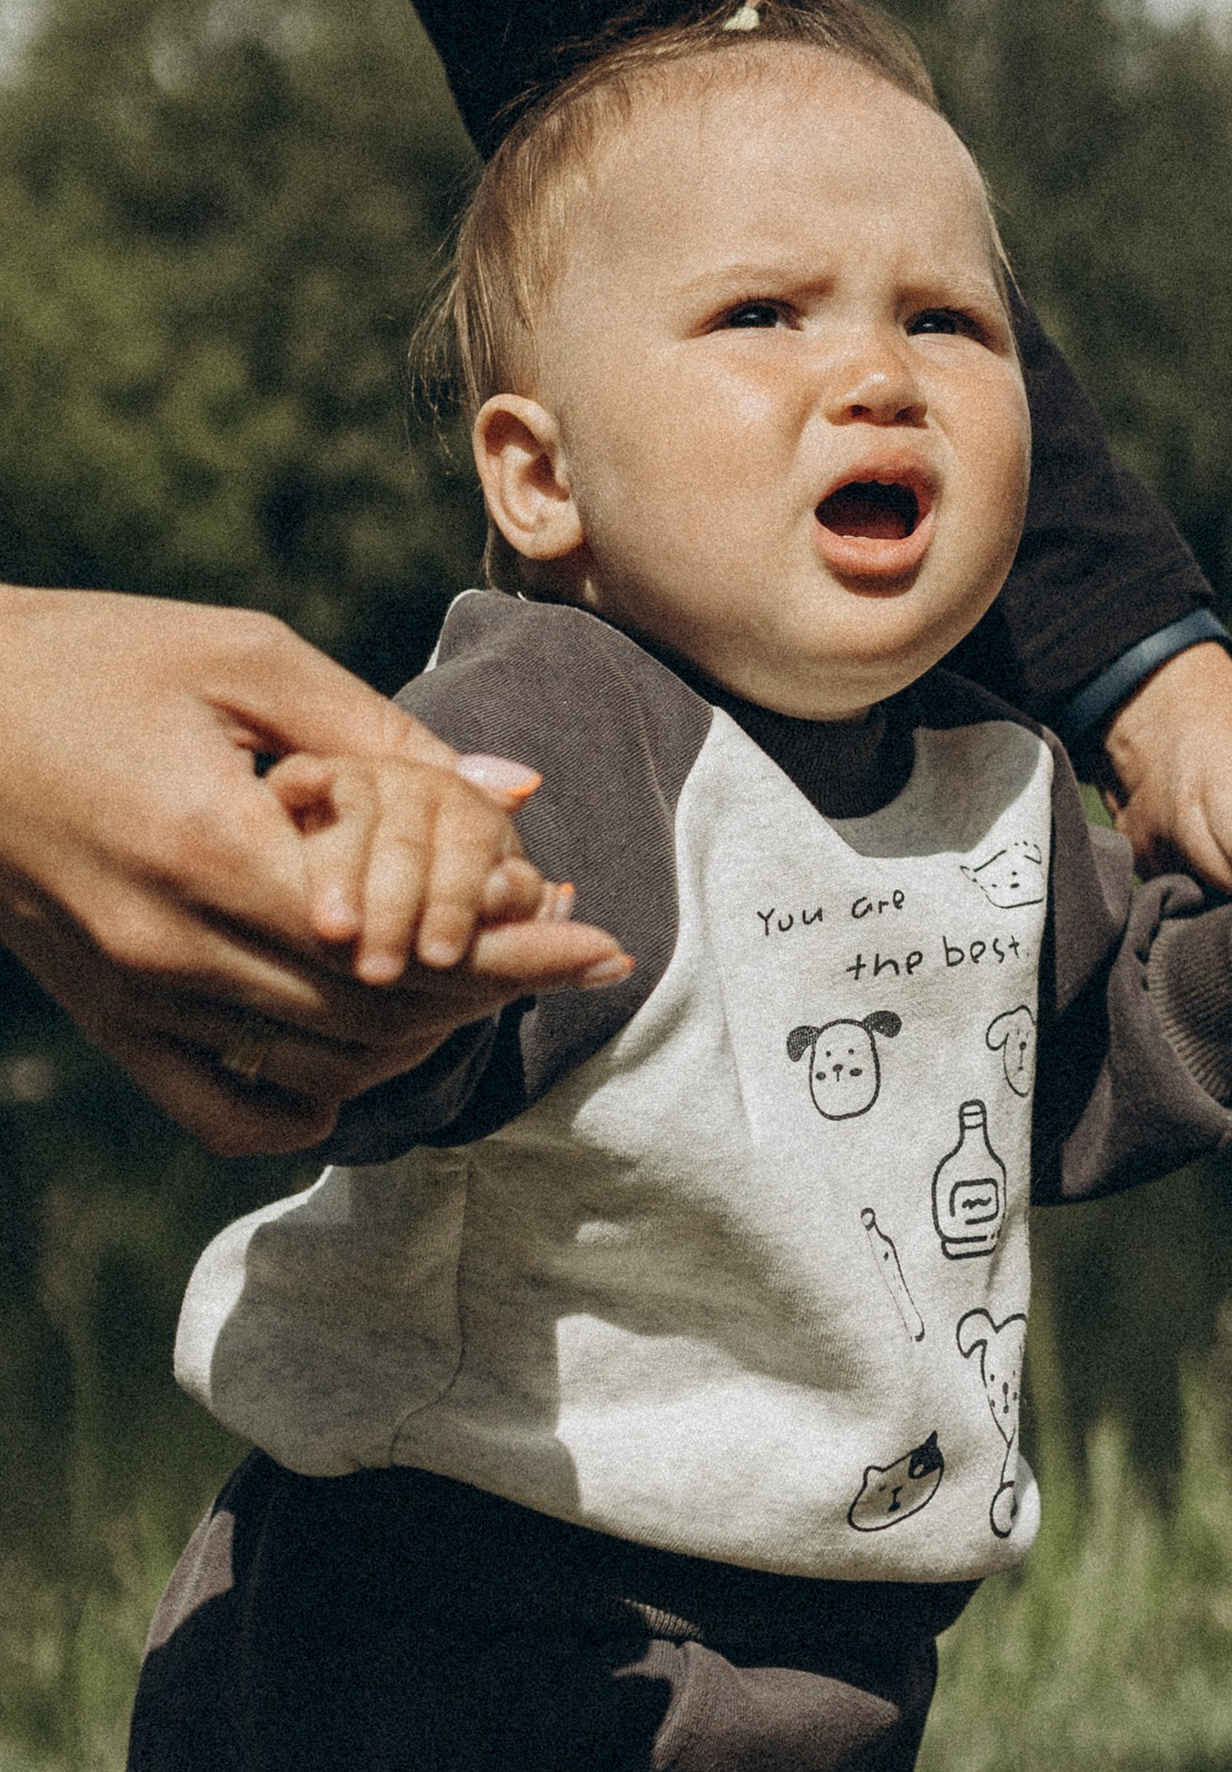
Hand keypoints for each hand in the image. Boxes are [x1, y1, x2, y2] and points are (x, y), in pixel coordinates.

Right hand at [0, 589, 627, 1156]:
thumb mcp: (240, 658)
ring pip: (325, 1066)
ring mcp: (137, 1002)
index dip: (515, 951)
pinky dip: (312, 1098)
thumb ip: (381, 734)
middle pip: (379, 1014)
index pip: (401, 941)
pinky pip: (231, 1113)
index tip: (604, 945)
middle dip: (490, 987)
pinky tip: (361, 1050)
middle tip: (567, 949)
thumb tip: (515, 786)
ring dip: (419, 1035)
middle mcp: (173, 946)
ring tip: (485, 979)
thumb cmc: (88, 659)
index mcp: (209, 846)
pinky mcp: (110, 1026)